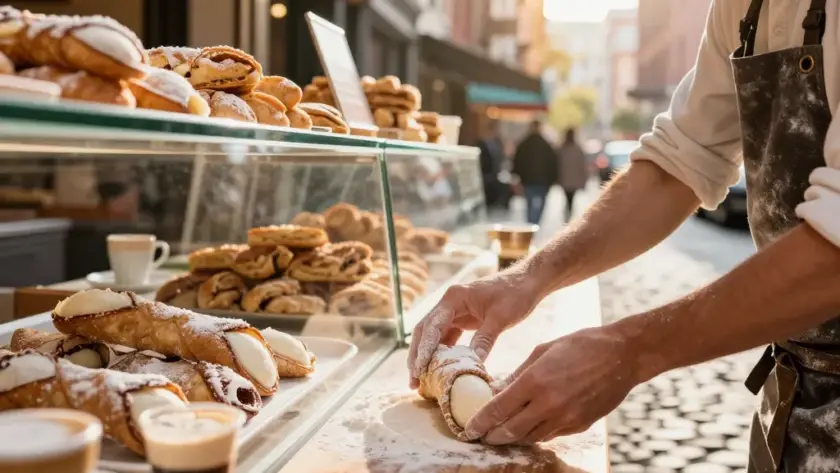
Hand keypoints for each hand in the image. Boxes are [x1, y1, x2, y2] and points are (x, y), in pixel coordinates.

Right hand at [408, 270, 541, 387]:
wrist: (527, 282)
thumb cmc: (515, 294)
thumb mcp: (501, 318)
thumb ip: (484, 339)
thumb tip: (473, 366)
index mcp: (454, 298)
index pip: (432, 325)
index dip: (424, 349)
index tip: (419, 369)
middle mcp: (448, 303)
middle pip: (425, 331)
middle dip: (417, 356)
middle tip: (413, 381)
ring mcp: (454, 311)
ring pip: (432, 336)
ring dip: (426, 357)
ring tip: (421, 380)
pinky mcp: (462, 319)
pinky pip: (446, 338)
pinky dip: (441, 354)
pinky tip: (439, 371)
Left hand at [464, 325, 642, 444]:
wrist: (623, 355)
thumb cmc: (581, 345)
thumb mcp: (543, 351)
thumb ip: (518, 374)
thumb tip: (497, 389)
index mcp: (535, 381)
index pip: (498, 409)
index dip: (480, 422)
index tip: (468, 429)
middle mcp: (549, 404)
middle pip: (511, 431)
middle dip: (492, 436)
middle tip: (480, 436)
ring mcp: (566, 418)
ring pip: (530, 437)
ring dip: (512, 438)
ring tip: (499, 434)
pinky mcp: (580, 425)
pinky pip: (550, 435)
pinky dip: (534, 434)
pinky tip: (527, 429)